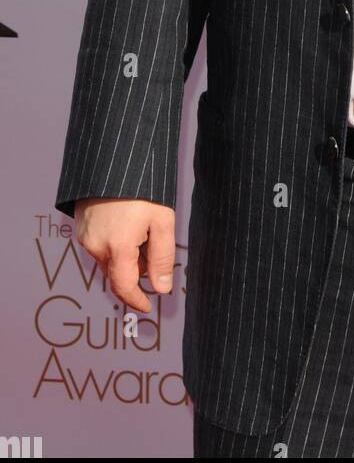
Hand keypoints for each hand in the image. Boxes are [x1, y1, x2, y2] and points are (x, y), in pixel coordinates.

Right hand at [74, 198, 176, 313]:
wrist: (114, 157)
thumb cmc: (142, 187)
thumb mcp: (162, 221)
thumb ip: (162, 258)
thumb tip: (161, 288)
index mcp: (116, 248)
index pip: (124, 287)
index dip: (137, 300)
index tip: (148, 305)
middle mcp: (95, 246)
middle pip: (116, 274)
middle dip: (135, 275)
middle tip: (154, 260)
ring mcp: (84, 234)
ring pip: (107, 259)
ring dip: (125, 259)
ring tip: (145, 234)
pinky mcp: (80, 223)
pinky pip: (98, 244)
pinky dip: (114, 245)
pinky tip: (129, 226)